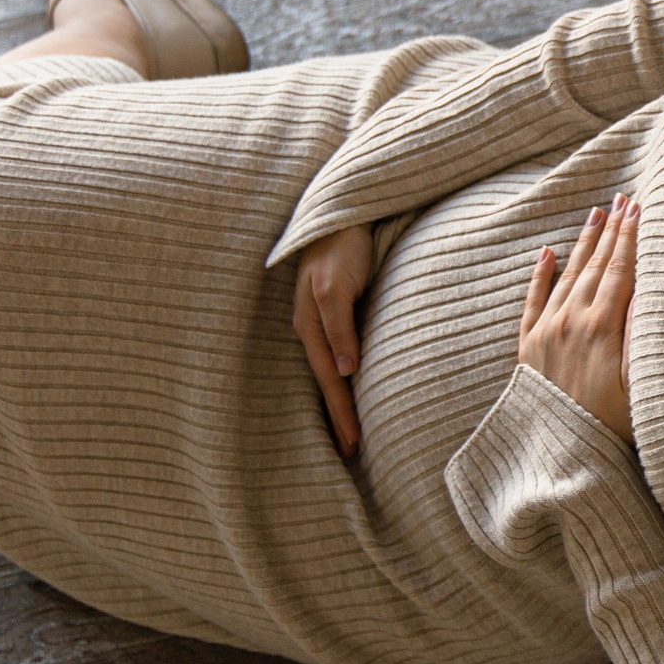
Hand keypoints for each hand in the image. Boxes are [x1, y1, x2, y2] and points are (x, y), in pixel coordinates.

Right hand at [293, 224, 374, 457]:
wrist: (344, 211)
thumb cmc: (341, 245)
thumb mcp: (335, 287)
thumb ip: (339, 327)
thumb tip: (345, 372)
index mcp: (310, 325)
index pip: (329, 380)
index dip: (341, 412)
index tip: (353, 444)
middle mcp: (312, 326)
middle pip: (327, 380)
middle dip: (337, 416)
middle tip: (351, 451)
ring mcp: (322, 318)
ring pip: (330, 368)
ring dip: (339, 399)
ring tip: (349, 427)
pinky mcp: (334, 309)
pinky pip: (337, 351)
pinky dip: (342, 375)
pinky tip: (349, 383)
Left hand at [519, 194, 639, 441]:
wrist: (561, 458)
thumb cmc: (614, 428)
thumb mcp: (640, 384)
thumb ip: (642, 336)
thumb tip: (647, 292)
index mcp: (603, 328)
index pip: (620, 270)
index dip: (631, 237)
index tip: (640, 208)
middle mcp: (571, 322)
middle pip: (596, 265)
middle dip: (611, 230)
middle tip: (622, 198)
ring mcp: (546, 332)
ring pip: (567, 275)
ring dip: (583, 243)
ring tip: (596, 213)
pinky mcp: (527, 347)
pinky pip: (533, 301)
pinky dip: (540, 275)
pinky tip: (547, 253)